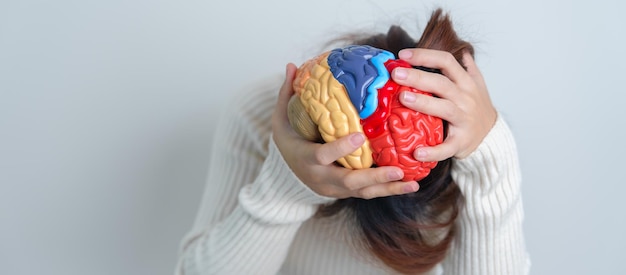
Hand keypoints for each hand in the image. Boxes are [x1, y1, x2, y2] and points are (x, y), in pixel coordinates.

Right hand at [271, 63, 419, 198]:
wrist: (284, 175)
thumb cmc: (287, 142)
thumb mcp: (281, 120)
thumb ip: (286, 94)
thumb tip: (292, 65)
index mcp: (307, 158)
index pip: (323, 155)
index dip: (340, 148)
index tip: (359, 136)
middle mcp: (322, 178)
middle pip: (350, 181)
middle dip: (375, 178)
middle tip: (398, 170)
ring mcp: (335, 189)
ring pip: (363, 192)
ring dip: (389, 188)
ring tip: (412, 182)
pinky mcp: (346, 193)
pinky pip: (369, 193)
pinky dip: (389, 190)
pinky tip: (410, 184)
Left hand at [392, 49, 496, 160]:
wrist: (492, 136)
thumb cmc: (477, 108)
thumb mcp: (477, 85)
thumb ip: (468, 68)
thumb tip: (462, 50)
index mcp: (466, 82)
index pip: (446, 62)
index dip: (425, 55)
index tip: (403, 54)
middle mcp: (466, 98)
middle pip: (442, 83)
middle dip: (418, 76)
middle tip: (396, 73)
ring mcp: (465, 120)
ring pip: (444, 109)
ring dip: (423, 103)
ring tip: (403, 97)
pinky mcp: (461, 142)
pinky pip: (446, 147)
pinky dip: (433, 151)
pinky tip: (417, 152)